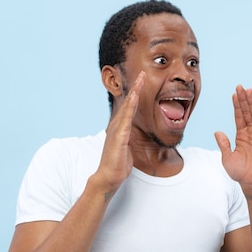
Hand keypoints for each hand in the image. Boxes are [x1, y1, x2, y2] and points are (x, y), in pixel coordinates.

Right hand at [95, 71, 145, 192]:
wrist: (108, 177)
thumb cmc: (118, 164)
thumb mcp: (126, 148)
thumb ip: (129, 139)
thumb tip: (133, 135)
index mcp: (120, 128)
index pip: (130, 108)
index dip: (136, 94)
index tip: (142, 82)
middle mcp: (117, 126)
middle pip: (128, 102)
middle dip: (135, 87)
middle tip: (142, 73)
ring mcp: (117, 130)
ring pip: (127, 107)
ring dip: (134, 93)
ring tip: (140, 80)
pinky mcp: (119, 137)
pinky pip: (126, 119)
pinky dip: (130, 107)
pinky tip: (134, 98)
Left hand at [214, 86, 251, 194]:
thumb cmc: (240, 173)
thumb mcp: (227, 157)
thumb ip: (223, 144)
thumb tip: (217, 131)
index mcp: (242, 136)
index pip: (239, 117)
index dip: (237, 106)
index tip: (234, 94)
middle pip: (248, 113)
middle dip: (244, 100)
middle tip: (240, 87)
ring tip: (249, 91)